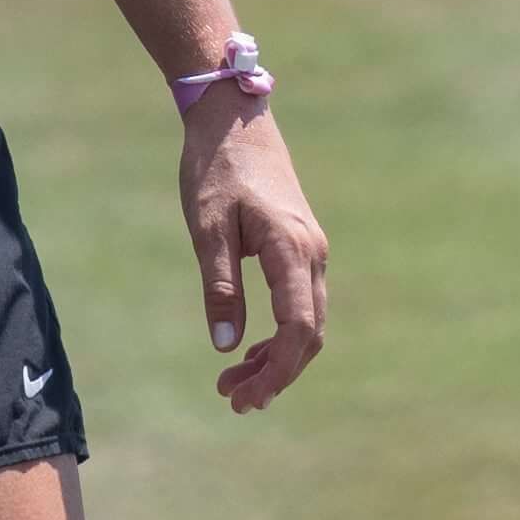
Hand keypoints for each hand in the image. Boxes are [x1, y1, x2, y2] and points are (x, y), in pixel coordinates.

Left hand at [182, 99, 327, 412]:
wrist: (234, 119)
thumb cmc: (216, 168)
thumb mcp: (207, 228)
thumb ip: (219, 285)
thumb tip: (226, 346)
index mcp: (292, 250)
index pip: (297, 329)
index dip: (276, 371)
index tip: (244, 398)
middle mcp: (312, 254)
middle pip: (309, 335)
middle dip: (275, 375)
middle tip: (232, 401)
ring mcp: (312, 251)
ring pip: (308, 323)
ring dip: (278, 359)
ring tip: (233, 384)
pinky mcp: (302, 248)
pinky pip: (301, 304)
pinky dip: (280, 336)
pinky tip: (248, 351)